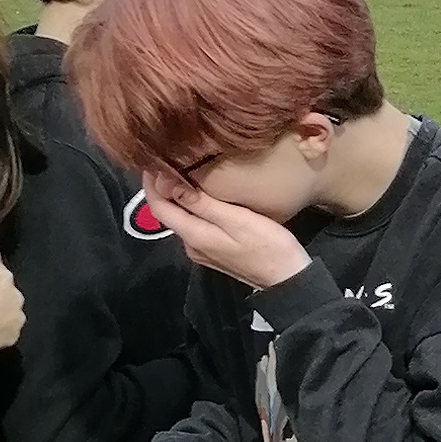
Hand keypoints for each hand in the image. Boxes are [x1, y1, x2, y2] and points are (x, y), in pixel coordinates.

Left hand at [137, 175, 308, 290]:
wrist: (289, 280)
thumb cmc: (268, 246)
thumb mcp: (236, 220)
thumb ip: (201, 203)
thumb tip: (168, 184)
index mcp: (193, 235)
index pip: (158, 208)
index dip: (151, 184)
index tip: (152, 161)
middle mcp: (191, 245)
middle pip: (168, 214)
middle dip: (163, 189)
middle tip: (167, 162)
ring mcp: (203, 252)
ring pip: (182, 220)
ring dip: (178, 199)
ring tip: (184, 174)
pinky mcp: (215, 254)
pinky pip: (195, 227)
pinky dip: (192, 210)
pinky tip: (203, 199)